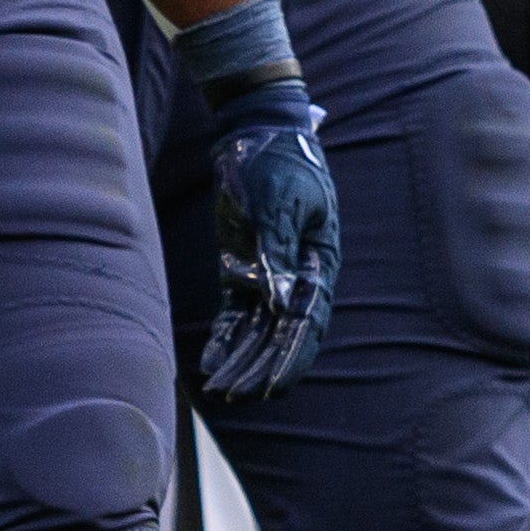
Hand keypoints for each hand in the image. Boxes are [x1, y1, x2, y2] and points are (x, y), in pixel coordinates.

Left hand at [196, 73, 339, 400]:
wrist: (257, 133)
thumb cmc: (277, 162)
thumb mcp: (278, 202)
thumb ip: (277, 252)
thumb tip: (278, 303)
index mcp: (318, 262)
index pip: (307, 322)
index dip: (292, 358)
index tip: (274, 388)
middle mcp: (296, 275)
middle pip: (280, 334)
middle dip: (260, 369)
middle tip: (237, 397)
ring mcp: (268, 272)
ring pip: (256, 330)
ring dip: (241, 361)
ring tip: (220, 391)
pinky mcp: (242, 266)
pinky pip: (235, 312)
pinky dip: (225, 338)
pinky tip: (211, 364)